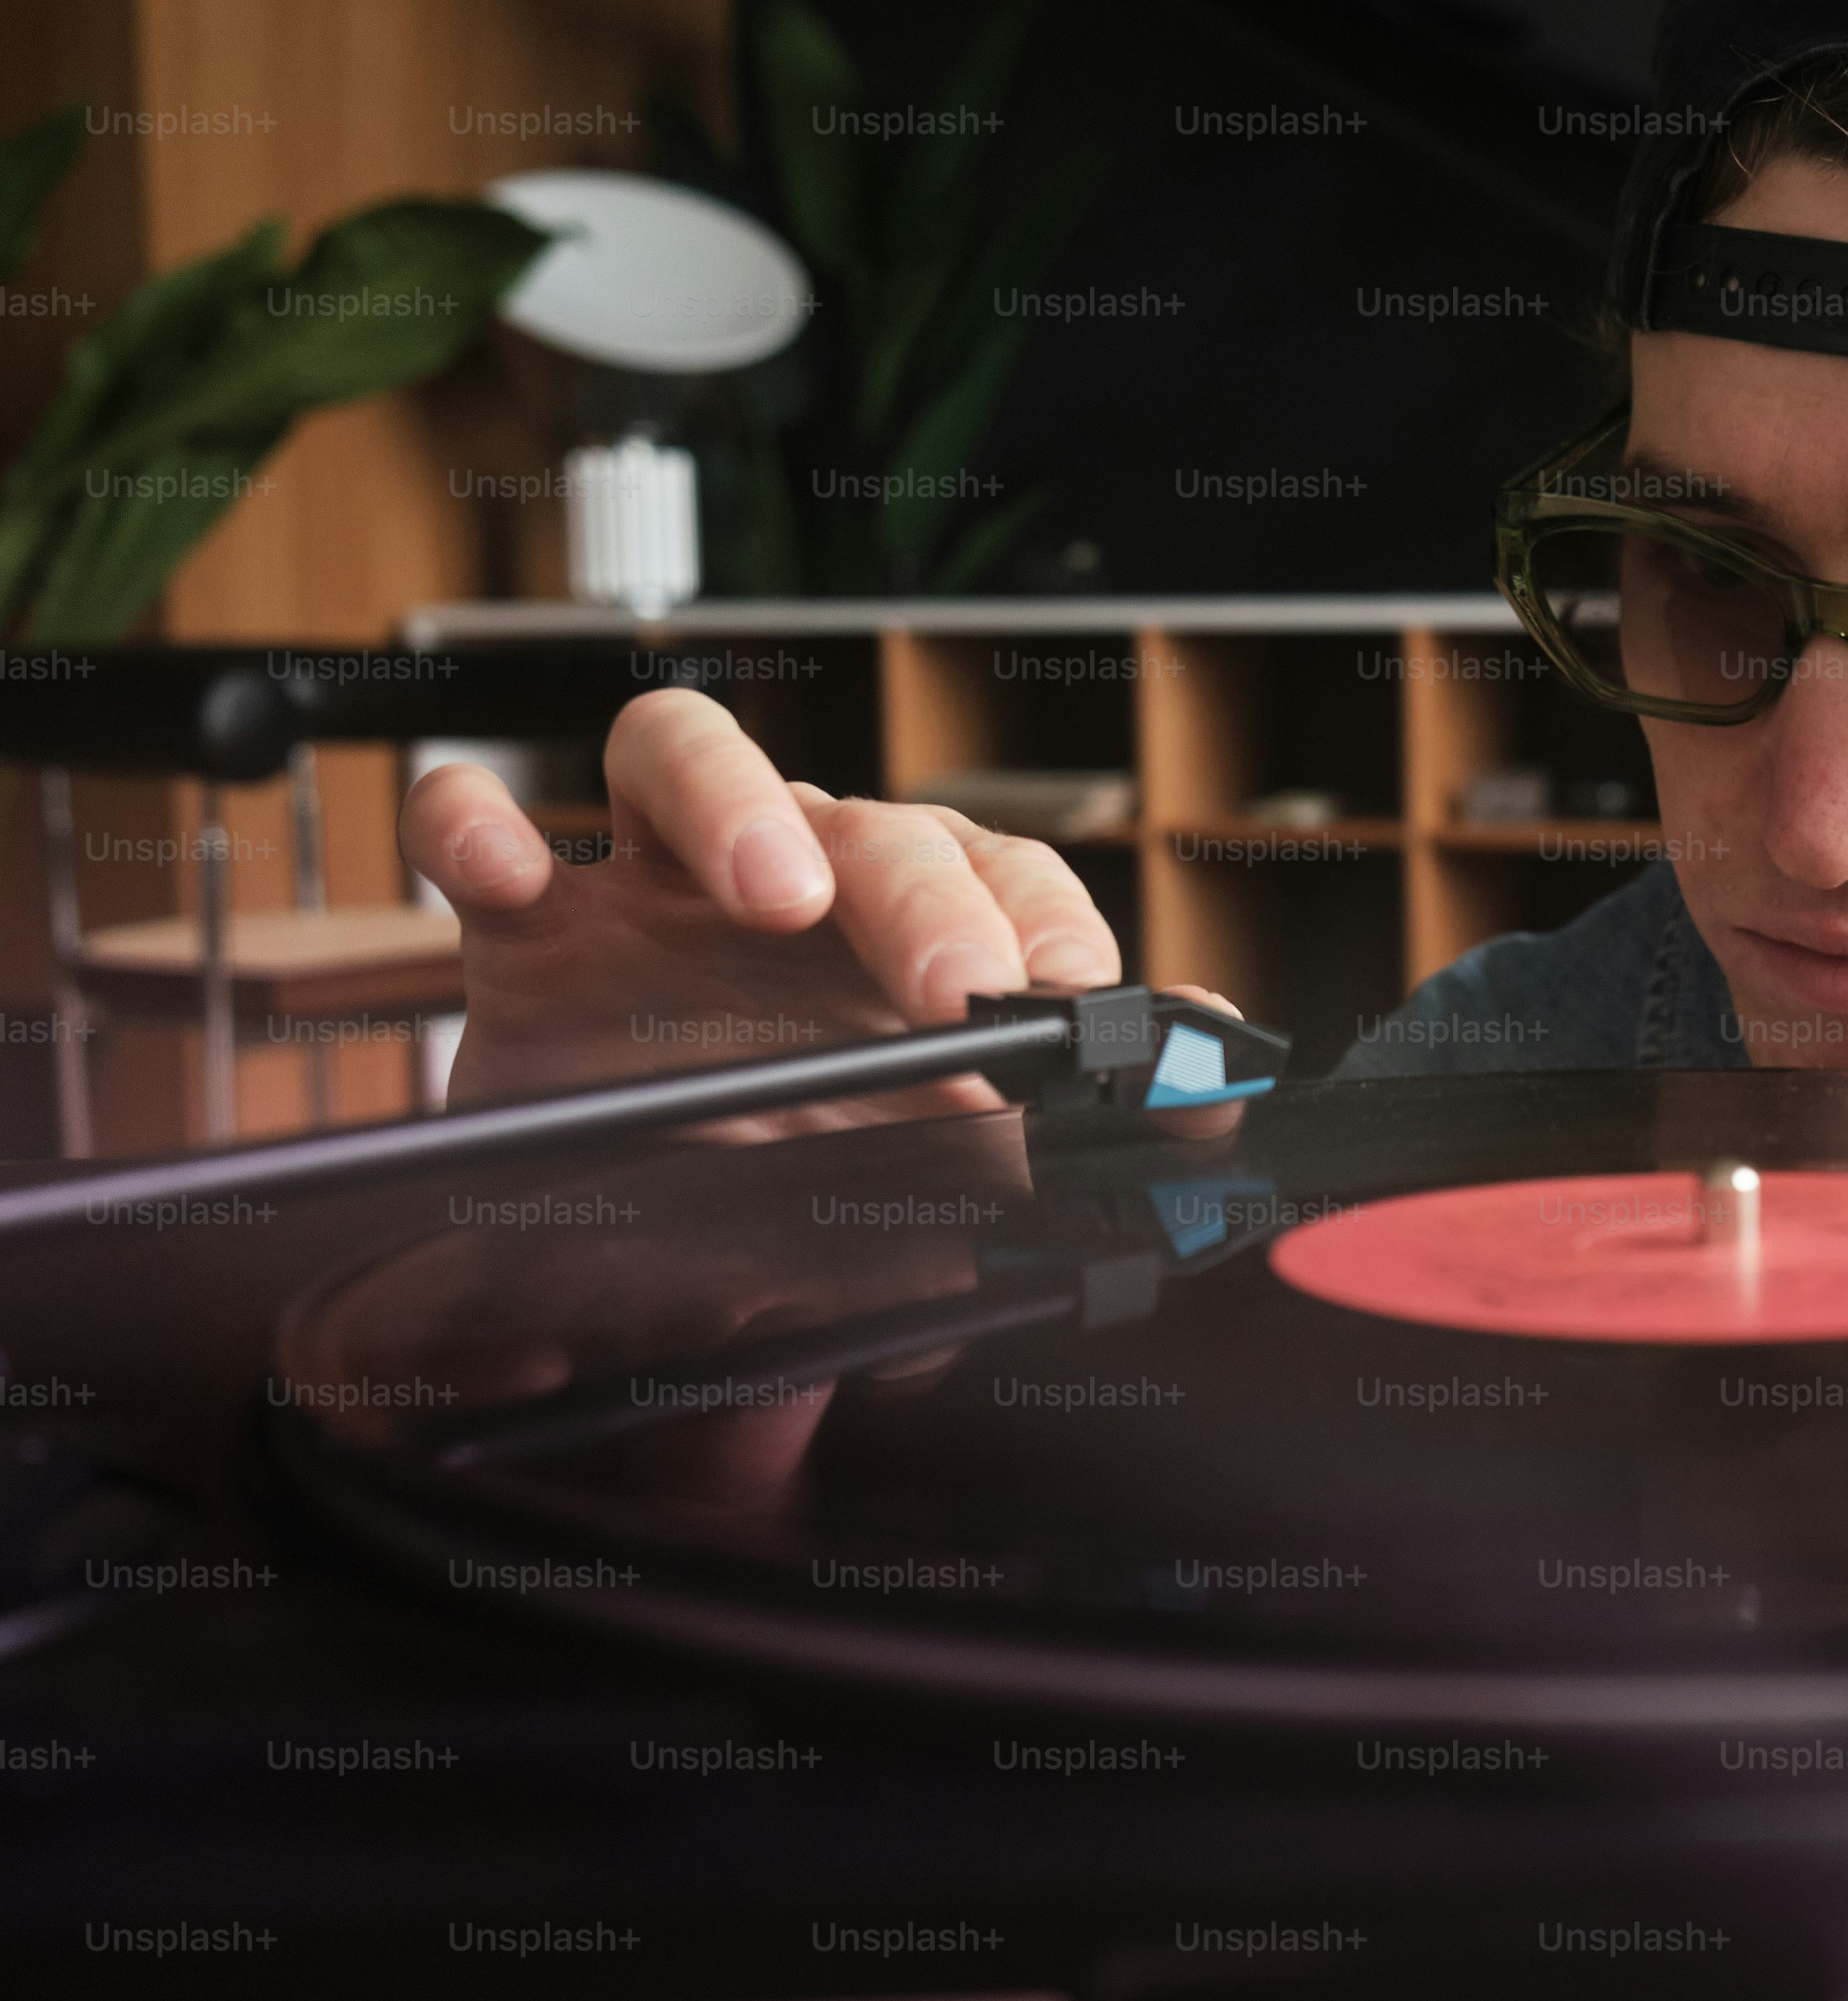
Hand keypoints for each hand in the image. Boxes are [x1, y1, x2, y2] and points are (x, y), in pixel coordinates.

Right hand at [402, 688, 1233, 1137]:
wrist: (632, 1250)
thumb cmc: (807, 1169)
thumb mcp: (938, 1173)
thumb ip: (1076, 1136)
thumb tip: (1217, 1101)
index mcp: (910, 934)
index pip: (1007, 878)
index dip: (1054, 927)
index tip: (1091, 1003)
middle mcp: (795, 884)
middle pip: (872, 823)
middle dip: (925, 894)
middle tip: (959, 987)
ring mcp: (654, 888)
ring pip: (685, 750)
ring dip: (737, 801)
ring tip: (772, 892)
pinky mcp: (523, 928)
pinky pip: (477, 818)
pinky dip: (477, 823)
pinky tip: (510, 872)